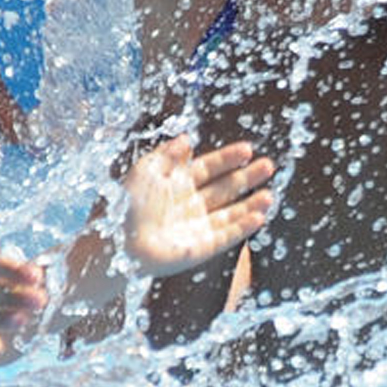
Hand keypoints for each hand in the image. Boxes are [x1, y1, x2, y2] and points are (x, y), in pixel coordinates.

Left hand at [120, 136, 273, 277]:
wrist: (118, 240)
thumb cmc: (127, 204)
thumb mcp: (146, 171)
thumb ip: (167, 155)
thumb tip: (187, 138)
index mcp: (177, 183)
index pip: (208, 168)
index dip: (228, 158)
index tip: (248, 149)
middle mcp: (190, 204)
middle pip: (225, 189)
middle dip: (247, 178)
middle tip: (268, 166)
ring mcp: (196, 226)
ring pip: (231, 213)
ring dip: (250, 204)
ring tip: (269, 195)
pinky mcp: (200, 247)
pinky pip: (226, 236)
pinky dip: (243, 227)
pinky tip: (259, 216)